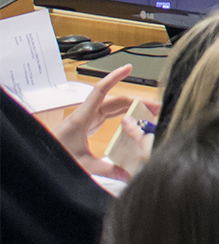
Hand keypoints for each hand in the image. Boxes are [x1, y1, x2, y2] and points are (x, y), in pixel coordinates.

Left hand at [50, 64, 149, 179]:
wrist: (38, 160)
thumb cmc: (54, 157)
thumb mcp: (82, 165)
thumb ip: (107, 169)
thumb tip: (129, 176)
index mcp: (83, 117)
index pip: (100, 91)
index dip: (115, 77)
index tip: (128, 67)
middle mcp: (86, 115)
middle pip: (115, 101)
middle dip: (136, 100)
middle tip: (156, 106)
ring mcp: (87, 120)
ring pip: (113, 108)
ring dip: (131, 108)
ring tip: (149, 113)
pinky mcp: (88, 126)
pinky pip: (109, 116)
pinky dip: (122, 115)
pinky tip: (132, 120)